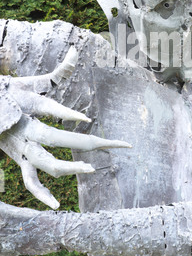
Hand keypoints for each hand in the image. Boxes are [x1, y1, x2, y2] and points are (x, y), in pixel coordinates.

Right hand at [0, 46, 130, 208]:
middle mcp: (25, 130)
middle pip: (55, 138)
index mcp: (28, 108)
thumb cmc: (11, 94)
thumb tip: (77, 50)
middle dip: (87, 142)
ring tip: (93, 168)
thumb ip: (59, 70)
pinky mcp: (19, 160)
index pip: (51, 110)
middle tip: (116, 144)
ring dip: (69, 167)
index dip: (69, 115)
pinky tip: (56, 205)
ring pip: (44, 164)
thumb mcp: (32, 82)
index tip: (89, 120)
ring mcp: (22, 148)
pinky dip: (41, 194)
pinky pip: (29, 182)